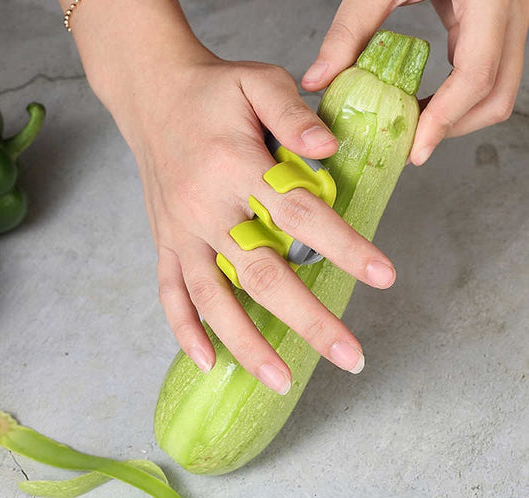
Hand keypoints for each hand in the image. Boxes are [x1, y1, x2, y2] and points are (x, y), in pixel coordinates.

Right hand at [123, 56, 396, 393]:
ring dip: (247, 344)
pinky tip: (207, 361)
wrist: (151, 93)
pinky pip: (170, 293)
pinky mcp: (164, 242)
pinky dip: (185, 330)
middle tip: (350, 357)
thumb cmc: (211, 91)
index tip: (383, 276)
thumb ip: (294, 114)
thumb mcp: (257, 80)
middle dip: (308, 320)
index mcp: (235, 166)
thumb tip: (330, 151)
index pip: (300, 214)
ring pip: (214, 298)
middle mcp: (206, 207)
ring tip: (281, 381)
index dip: (345, 247)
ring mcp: (181, 231)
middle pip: (261, 274)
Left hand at [301, 0, 528, 164]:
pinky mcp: (494, 25)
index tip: (417, 150)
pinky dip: (457, 98)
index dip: (446, 119)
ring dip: (458, 118)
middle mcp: (509, 10)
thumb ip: (350, 30)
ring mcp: (507, 18)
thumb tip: (317, 79)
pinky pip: (486, 74)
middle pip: (497, 94)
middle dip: (454, 127)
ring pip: (499, 90)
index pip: (478, 75)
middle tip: (413, 146)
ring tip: (415, 129)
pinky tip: (423, 104)